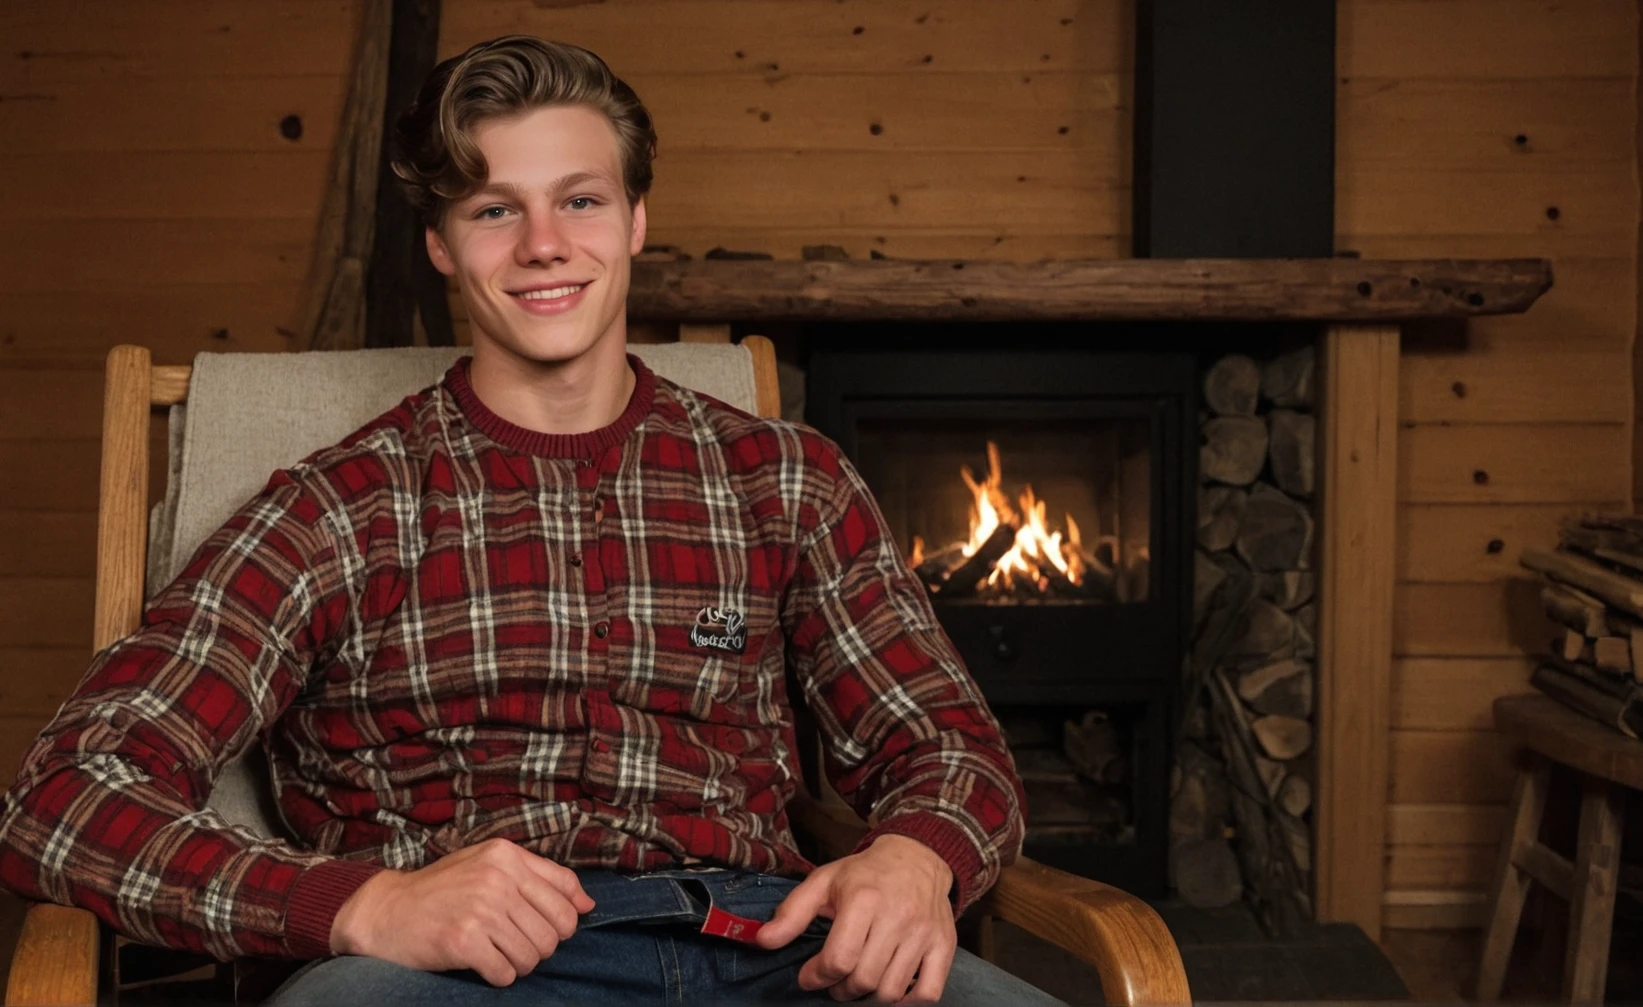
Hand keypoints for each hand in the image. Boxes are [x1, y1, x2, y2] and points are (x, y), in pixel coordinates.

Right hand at [329, 837, 595, 985]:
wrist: (386, 911)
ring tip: (496, 954)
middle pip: (554, 931)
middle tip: (513, 944)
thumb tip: (588, 904)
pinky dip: (499, 976)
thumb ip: (542, 877)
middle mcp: (496, 878)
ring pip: (534, 955)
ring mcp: (480, 909)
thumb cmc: (442, 890)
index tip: (541, 927)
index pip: (566, 895)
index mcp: (506, 855)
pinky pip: (506, 973)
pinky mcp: (463, 940)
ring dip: (519, 964)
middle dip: (540, 946)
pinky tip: (482, 964)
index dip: (563, 921)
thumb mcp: (490, 866)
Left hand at [754, 834, 955, 1003]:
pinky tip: (890, 988)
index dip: (816, 976)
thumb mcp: (824, 882)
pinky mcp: (944, 946)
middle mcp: (898, 916)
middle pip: (863, 979)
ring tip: (857, 983)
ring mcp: (924, 933)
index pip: (838, 959)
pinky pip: (928, 993)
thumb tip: (763, 941)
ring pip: (892, 991)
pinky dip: (907, 1002)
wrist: (918, 857)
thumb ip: (792, 913)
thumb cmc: (865, 873)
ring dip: (867, 997)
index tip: (809, 976)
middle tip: (833, 982)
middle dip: (840, 990)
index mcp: (864, 898)